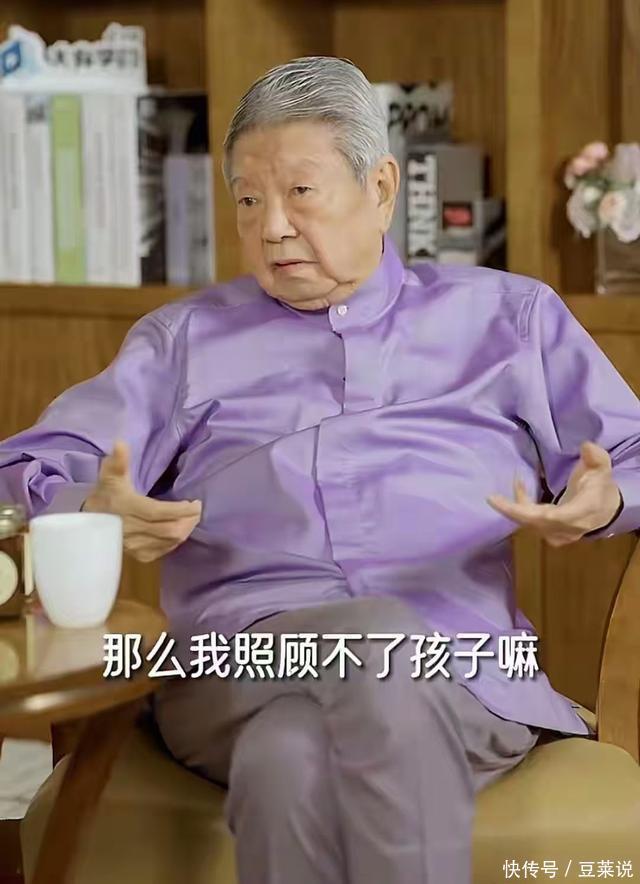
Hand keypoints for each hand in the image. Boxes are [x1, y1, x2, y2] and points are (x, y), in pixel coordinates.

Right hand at [83, 440, 201, 561]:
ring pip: (169, 542)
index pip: (159, 512)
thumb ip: (118, 461)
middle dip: (188, 520)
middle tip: (197, 510)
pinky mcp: (138, 555)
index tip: (195, 503)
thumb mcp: (109, 476)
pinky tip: (179, 531)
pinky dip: (175, 541)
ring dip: (185, 530)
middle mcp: (131, 529)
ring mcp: (135, 545)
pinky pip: (163, 551)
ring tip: (191, 519)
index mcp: (127, 508)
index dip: (180, 510)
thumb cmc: (105, 495)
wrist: (89, 523)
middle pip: (169, 530)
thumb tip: (121, 443)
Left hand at [487, 441, 620, 546]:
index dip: (546, 515)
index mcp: (585, 511)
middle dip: (514, 511)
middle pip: (538, 523)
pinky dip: (519, 509)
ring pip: (531, 524)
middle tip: (491, 499)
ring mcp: (559, 534)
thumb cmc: (600, 487)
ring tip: (502, 489)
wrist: (604, 510)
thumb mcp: (602, 469)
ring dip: (514, 506)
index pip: (564, 517)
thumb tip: (586, 446)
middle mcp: (570, 527)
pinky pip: (530, 524)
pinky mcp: (550, 535)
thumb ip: (596, 457)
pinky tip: (518, 488)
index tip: (530, 507)